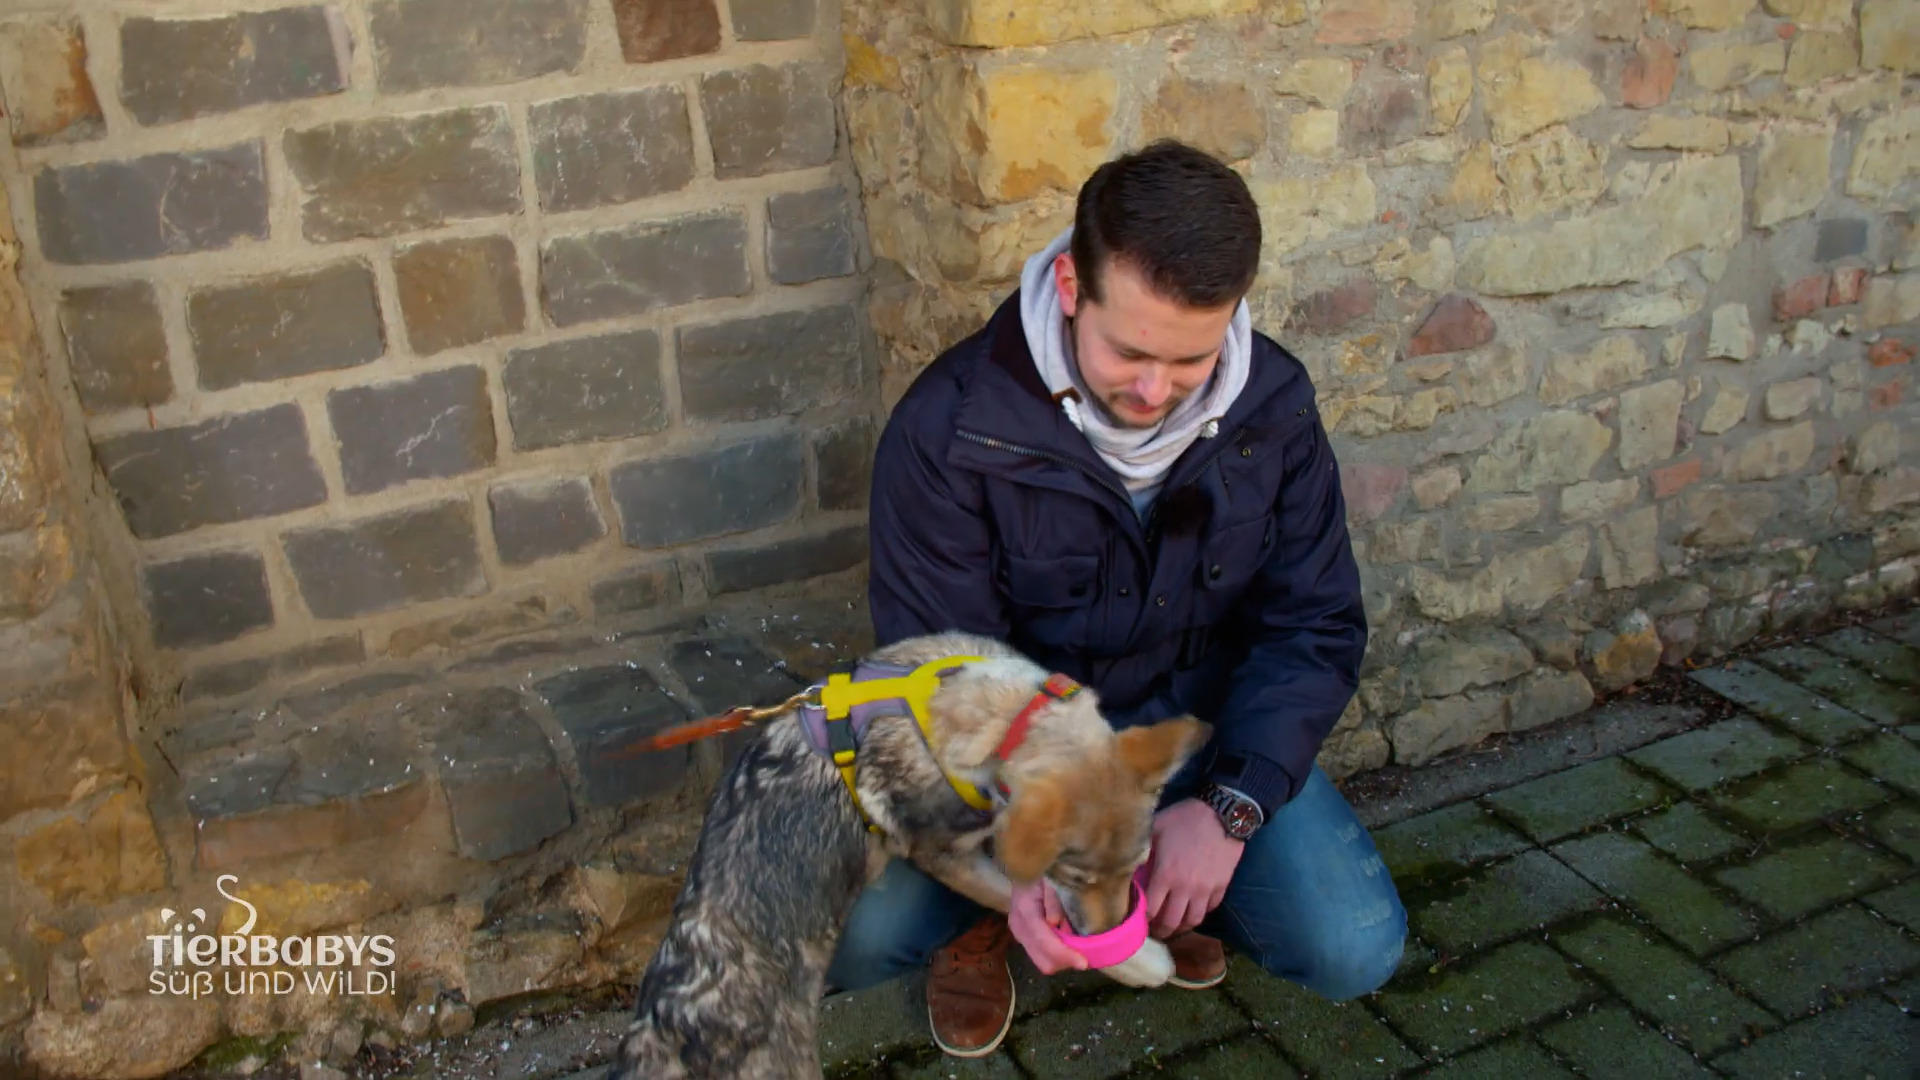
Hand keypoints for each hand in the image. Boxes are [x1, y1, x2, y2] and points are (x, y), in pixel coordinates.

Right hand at [1006, 877, 1088, 974]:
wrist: (1026, 866)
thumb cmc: (1043, 871)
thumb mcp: (1051, 879)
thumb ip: (1052, 900)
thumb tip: (1055, 922)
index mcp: (1025, 911)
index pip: (1044, 942)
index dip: (1064, 955)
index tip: (1084, 963)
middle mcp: (1019, 927)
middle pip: (1044, 961)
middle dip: (1066, 962)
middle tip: (1085, 954)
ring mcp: (1019, 934)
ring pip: (1043, 962)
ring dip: (1062, 959)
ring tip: (1077, 946)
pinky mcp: (1023, 937)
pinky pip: (1042, 955)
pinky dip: (1057, 954)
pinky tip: (1066, 942)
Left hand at [1145, 798, 1243, 937]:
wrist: (1222, 813)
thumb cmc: (1185, 818)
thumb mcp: (1156, 828)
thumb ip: (1143, 850)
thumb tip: (1128, 863)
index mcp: (1166, 874)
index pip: (1150, 909)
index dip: (1142, 920)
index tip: (1137, 921)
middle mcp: (1186, 887)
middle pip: (1171, 922)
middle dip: (1160, 931)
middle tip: (1154, 930)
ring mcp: (1206, 889)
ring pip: (1192, 921)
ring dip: (1181, 926)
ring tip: (1173, 924)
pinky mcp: (1221, 886)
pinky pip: (1210, 908)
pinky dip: (1199, 912)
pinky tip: (1192, 907)